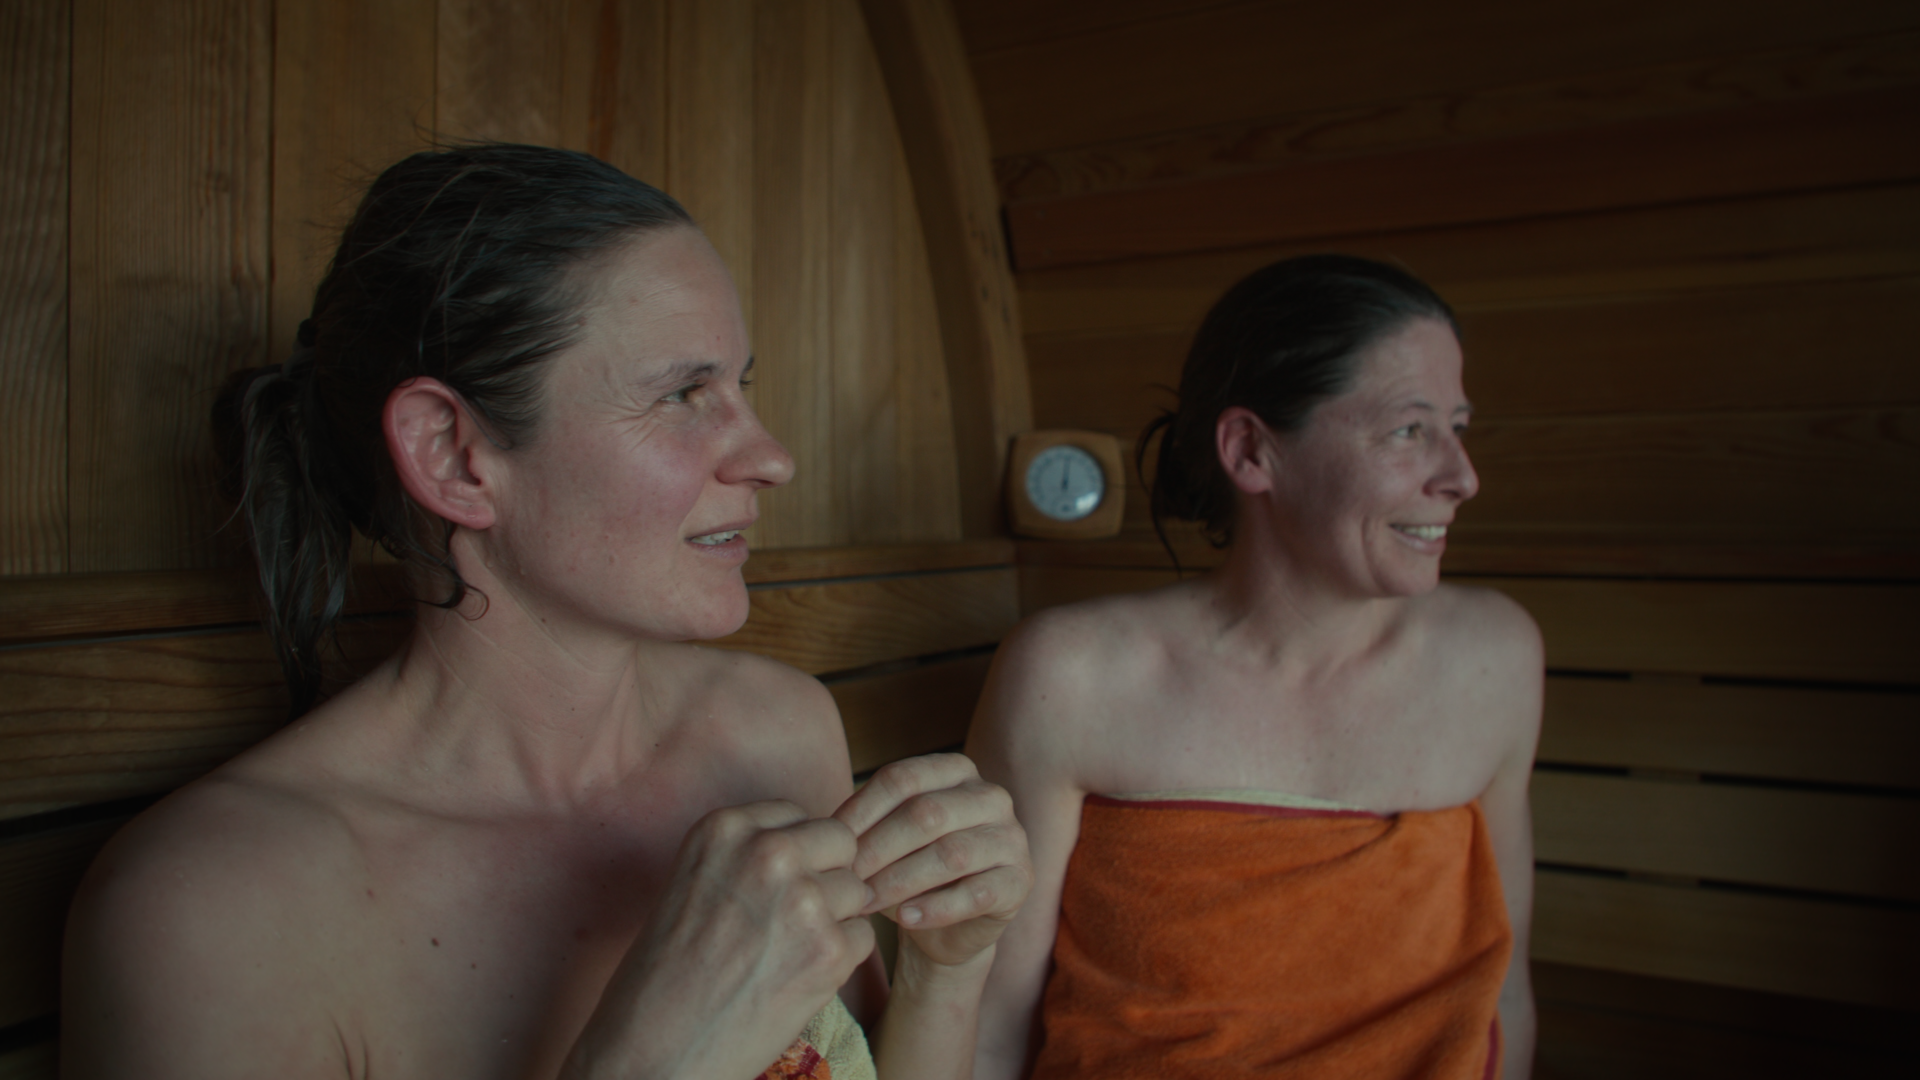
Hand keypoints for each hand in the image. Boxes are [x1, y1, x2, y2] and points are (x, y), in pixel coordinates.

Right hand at [564, 801, 873, 1079]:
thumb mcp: (694, 883)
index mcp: (725, 828)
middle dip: (827, 877)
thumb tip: (814, 846)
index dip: (796, 853)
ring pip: (856, 890)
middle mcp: (766, 852)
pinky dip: (840, 961)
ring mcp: (801, 899)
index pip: (797, 814)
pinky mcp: (827, 950)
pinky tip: (795, 980)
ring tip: (786, 955)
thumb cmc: (665, 975)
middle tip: (792, 922)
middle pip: (840, 842)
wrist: (652, 1051)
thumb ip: (748, 856)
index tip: (774, 888)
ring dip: (835, 920)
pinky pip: (862, 936)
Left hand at [834, 754, 1032, 969]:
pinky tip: (905, 920)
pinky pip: (977, 893)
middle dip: (878, 849)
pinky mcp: (1020, 881)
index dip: (861, 811)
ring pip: (952, 854)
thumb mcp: (886, 840)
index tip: (832, 845)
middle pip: (926, 813)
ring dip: (900, 881)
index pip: (902, 778)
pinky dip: (936, 908)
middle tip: (846, 880)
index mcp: (956, 771)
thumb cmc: (909, 872)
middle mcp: (991, 796)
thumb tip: (827, 832)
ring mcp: (1012, 837)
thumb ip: (865, 827)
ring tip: (867, 903)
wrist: (948, 926)